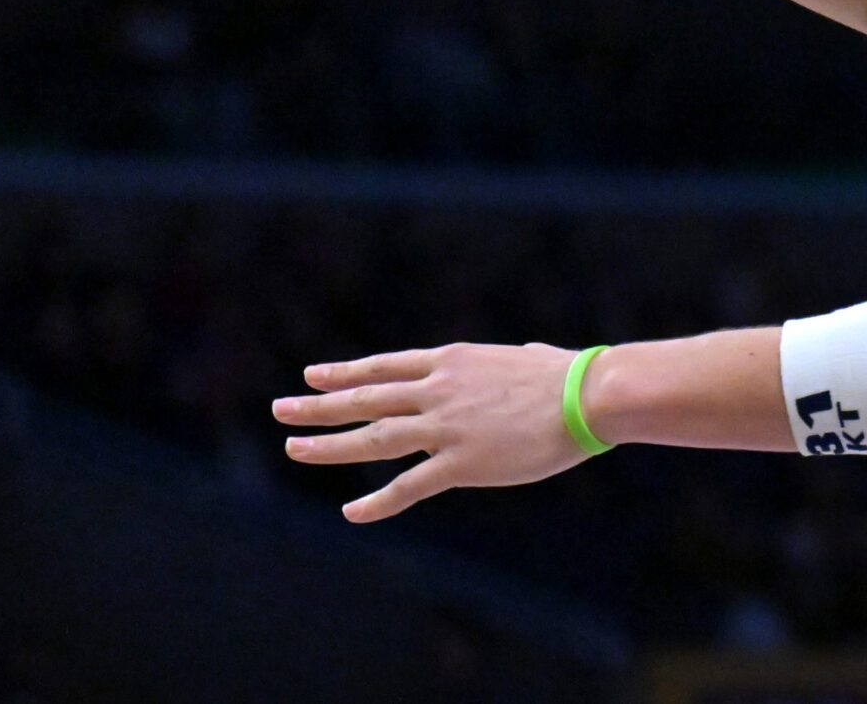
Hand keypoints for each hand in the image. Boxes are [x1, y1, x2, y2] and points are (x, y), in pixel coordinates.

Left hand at [272, 342, 595, 520]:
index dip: (346, 373)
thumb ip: (519, 359)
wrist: (585, 395)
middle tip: (282, 409)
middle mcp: (438, 390)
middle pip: (366, 397)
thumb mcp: (531, 358)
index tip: (313, 375)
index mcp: (451, 362)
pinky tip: (351, 512)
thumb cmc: (569, 376)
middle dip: (319, 405)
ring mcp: (445, 426)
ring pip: (373, 437)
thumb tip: (532, 353)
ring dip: (329, 446)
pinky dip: (377, 502)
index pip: (385, 367)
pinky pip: (409, 485)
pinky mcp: (461, 462)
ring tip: (292, 449)